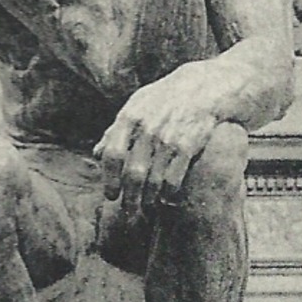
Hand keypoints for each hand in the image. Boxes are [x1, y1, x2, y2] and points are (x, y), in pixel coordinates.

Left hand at [94, 65, 217, 219]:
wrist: (204, 88)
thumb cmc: (164, 100)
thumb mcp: (137, 106)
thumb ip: (116, 130)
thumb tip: (97, 154)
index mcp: (130, 117)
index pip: (113, 155)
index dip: (109, 179)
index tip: (111, 195)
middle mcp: (147, 129)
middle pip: (132, 174)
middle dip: (129, 198)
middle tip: (128, 212)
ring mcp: (168, 139)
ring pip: (153, 181)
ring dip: (148, 199)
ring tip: (146, 207)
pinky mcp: (187, 147)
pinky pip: (173, 180)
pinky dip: (168, 194)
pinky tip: (167, 199)